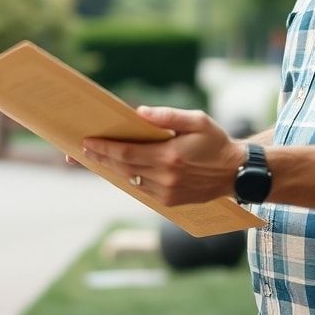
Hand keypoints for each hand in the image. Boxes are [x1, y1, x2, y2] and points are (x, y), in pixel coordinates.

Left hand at [82, 106, 246, 205]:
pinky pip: (141, 189)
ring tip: (94, 158)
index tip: (85, 142)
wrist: (235, 173)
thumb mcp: (197, 121)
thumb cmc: (216, 142)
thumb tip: (139, 113)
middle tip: (79, 151)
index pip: (126, 152)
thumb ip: (168, 115)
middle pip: (122, 167)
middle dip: (99, 158)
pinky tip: (119, 168)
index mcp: (169, 157)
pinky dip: (128, 177)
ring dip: (111, 169)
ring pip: (130, 179)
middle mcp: (165, 178)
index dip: (103, 148)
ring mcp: (166, 193)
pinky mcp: (169, 202)